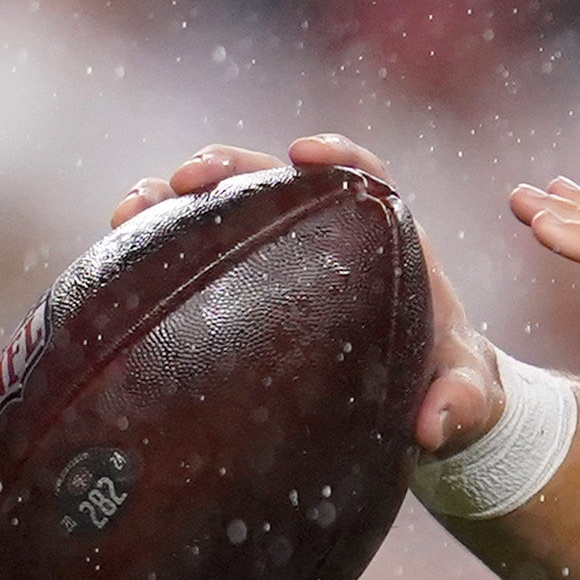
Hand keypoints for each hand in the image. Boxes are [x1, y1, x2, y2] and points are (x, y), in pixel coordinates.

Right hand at [115, 132, 505, 451]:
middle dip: (226, 165)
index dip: (336, 155)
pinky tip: (110, 257)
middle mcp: (324, 233)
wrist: (417, 407)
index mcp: (388, 239)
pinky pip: (190, 255)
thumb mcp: (468, 396)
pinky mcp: (237, 284)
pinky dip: (150, 248)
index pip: (363, 175)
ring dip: (169, 199)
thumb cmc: (448, 386)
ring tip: (130, 210)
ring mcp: (274, 254)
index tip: (305, 153)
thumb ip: (461, 401)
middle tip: (187, 176)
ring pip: (219, 208)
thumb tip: (433, 426)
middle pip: (270, 177)